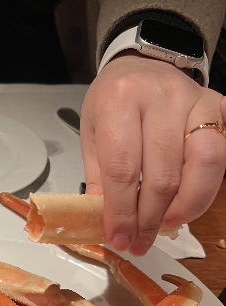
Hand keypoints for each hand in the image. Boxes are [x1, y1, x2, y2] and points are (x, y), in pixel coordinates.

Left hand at [81, 52, 225, 255]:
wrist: (143, 64)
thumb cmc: (114, 101)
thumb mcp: (92, 131)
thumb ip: (100, 175)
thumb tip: (107, 222)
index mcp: (120, 101)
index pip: (122, 169)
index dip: (121, 211)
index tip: (118, 238)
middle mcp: (161, 97)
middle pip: (162, 174)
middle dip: (150, 218)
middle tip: (139, 241)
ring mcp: (196, 101)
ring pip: (202, 166)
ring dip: (184, 207)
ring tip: (165, 225)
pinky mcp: (219, 108)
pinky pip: (221, 155)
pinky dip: (207, 187)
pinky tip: (188, 204)